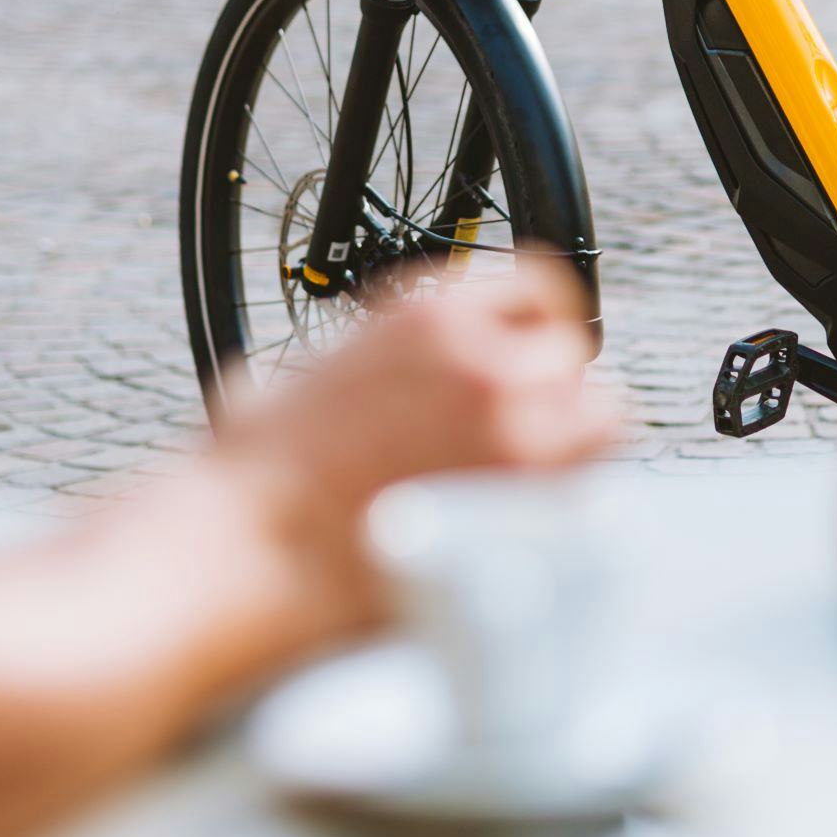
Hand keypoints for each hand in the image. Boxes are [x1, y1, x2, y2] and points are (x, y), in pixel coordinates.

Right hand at [208, 262, 618, 622]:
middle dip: (555, 390)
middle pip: (571, 352)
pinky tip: (528, 522)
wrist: (236, 550)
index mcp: (425, 315)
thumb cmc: (243, 482)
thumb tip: (346, 388)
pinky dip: (570, 499)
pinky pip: (587, 487)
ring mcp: (508, 429)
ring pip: (600, 414)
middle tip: (529, 431)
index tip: (533, 358)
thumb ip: (349, 372)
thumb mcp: (291, 383)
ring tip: (536, 478)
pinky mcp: (517, 504)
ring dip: (575, 441)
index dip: (539, 327)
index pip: (537, 286)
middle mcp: (480, 358)